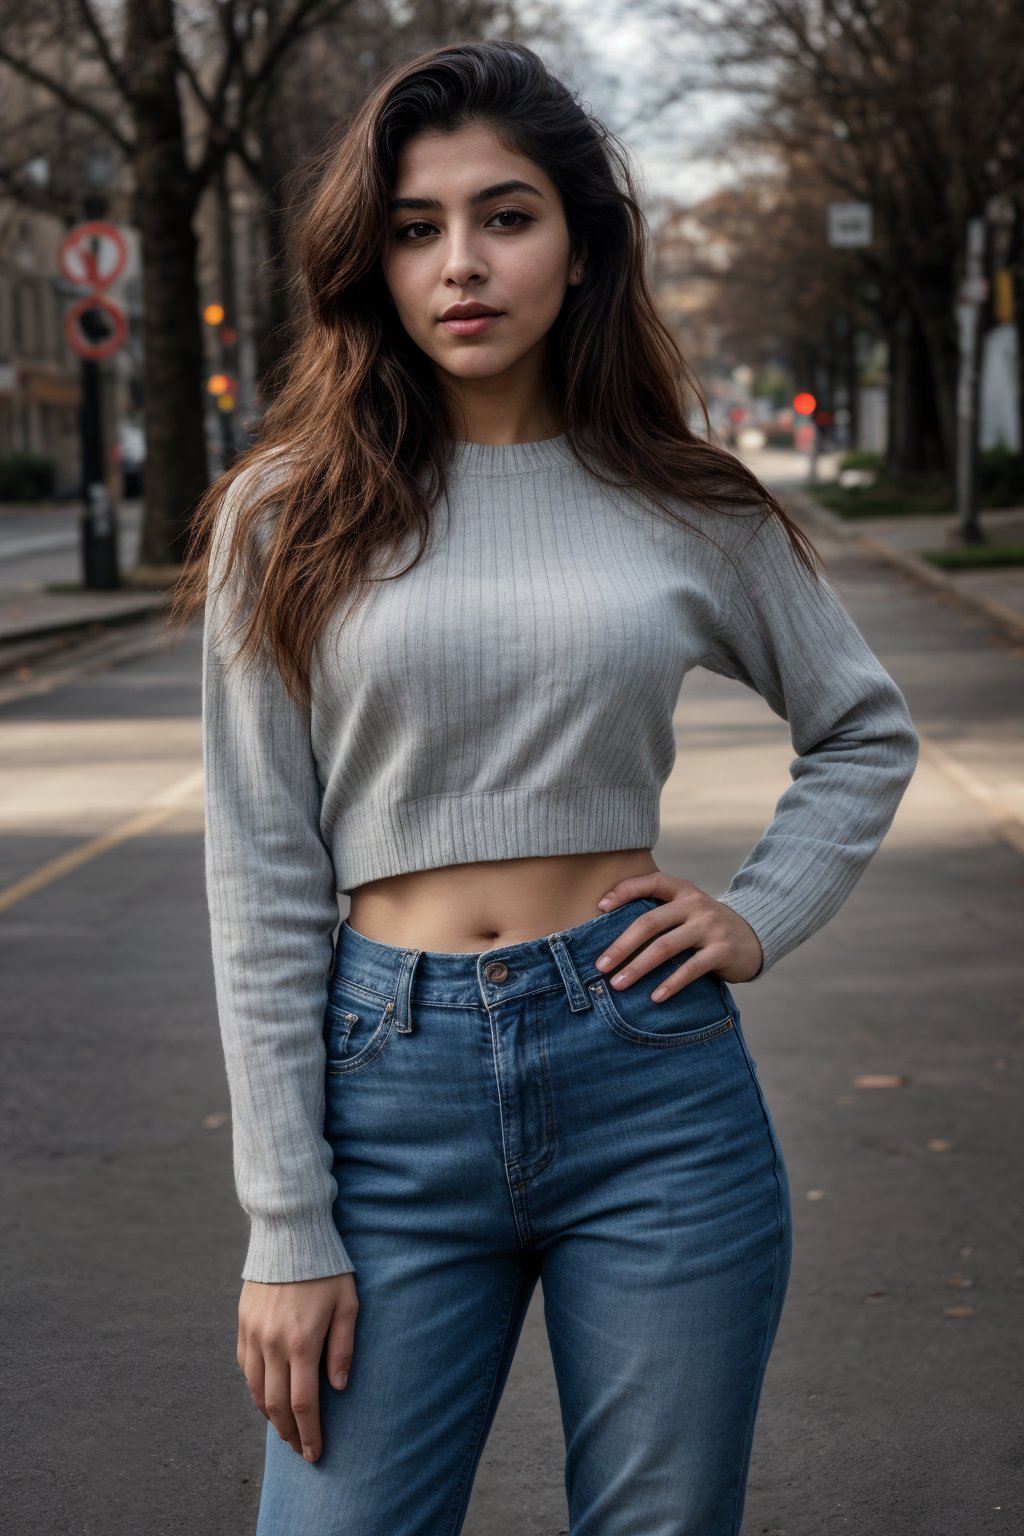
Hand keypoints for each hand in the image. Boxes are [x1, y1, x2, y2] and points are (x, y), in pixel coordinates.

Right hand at [238, 1272, 358, 1463]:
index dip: (309, 1433)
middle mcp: (272, 1343)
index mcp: (302, 1341)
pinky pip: (244, 1367)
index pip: (303, 1403)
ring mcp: (253, 1334)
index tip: (314, 1454)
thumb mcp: (348, 1303)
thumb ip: (343, 1347)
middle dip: (289, 1432)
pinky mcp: (242, 1324)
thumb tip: (338, 1387)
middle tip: (300, 1449)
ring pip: (255, 1390)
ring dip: (269, 1415)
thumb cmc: (327, 1269)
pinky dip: (254, 1388)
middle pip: (276, 1404)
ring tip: (285, 1428)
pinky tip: (266, 1395)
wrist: (290, 1233)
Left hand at [593, 868, 763, 998]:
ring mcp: (710, 927)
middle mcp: (695, 905)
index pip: (651, 882)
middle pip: (650, 922)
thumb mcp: (687, 909)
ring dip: (638, 968)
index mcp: (683, 890)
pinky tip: (654, 997)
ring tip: (618, 984)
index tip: (599, 907)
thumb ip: (660, 912)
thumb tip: (610, 935)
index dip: (624, 891)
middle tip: (600, 965)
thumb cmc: (706, 926)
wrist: (754, 936)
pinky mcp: (722, 950)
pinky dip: (671, 984)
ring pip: (666, 947)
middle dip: (621, 945)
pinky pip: (691, 968)